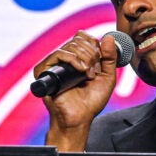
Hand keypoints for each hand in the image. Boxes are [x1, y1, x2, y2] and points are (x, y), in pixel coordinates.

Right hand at [33, 31, 119, 150]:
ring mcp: (54, 64)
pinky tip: (81, 71)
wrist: (79, 118)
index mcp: (77, 58)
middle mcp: (64, 59)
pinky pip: (58, 54)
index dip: (95, 45)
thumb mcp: (107, 77)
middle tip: (94, 72)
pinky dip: (73, 59)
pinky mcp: (45, 70)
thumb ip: (110, 57)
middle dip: (92, 54)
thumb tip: (108, 37)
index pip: (83, 37)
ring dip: (86, 58)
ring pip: (71, 45)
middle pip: (78, 40)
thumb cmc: (91, 101)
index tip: (100, 62)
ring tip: (88, 75)